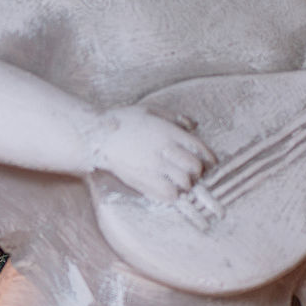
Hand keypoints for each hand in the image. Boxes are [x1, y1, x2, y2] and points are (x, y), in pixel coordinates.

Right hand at [97, 107, 212, 200]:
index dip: (209, 159)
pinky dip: (172, 195)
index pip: (199, 149)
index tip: (209, 163)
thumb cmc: (123, 120)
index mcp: (168, 132)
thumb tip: (194, 125)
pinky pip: (167, 195)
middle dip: (196, 172)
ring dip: (184, 184)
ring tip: (178, 182)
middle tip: (191, 172)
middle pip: (194, 168)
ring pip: (183, 183)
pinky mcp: (143, 181)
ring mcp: (154, 167)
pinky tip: (166, 189)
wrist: (97, 136)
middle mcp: (164, 150)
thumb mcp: (150, 110)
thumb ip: (175, 117)